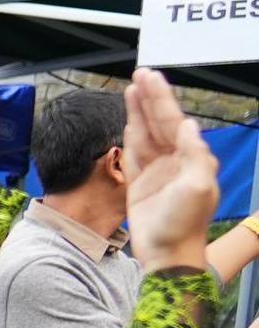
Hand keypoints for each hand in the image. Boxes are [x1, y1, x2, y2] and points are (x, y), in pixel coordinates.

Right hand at [124, 65, 219, 271]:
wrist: (167, 254)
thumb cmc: (185, 224)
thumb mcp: (198, 188)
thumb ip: (195, 155)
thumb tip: (189, 126)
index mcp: (191, 158)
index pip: (174, 121)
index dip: (162, 99)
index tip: (151, 78)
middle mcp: (175, 161)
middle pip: (160, 122)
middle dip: (151, 98)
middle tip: (141, 74)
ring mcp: (157, 171)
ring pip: (146, 133)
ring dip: (139, 110)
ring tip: (132, 88)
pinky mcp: (139, 183)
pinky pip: (133, 151)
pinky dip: (130, 132)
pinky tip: (128, 119)